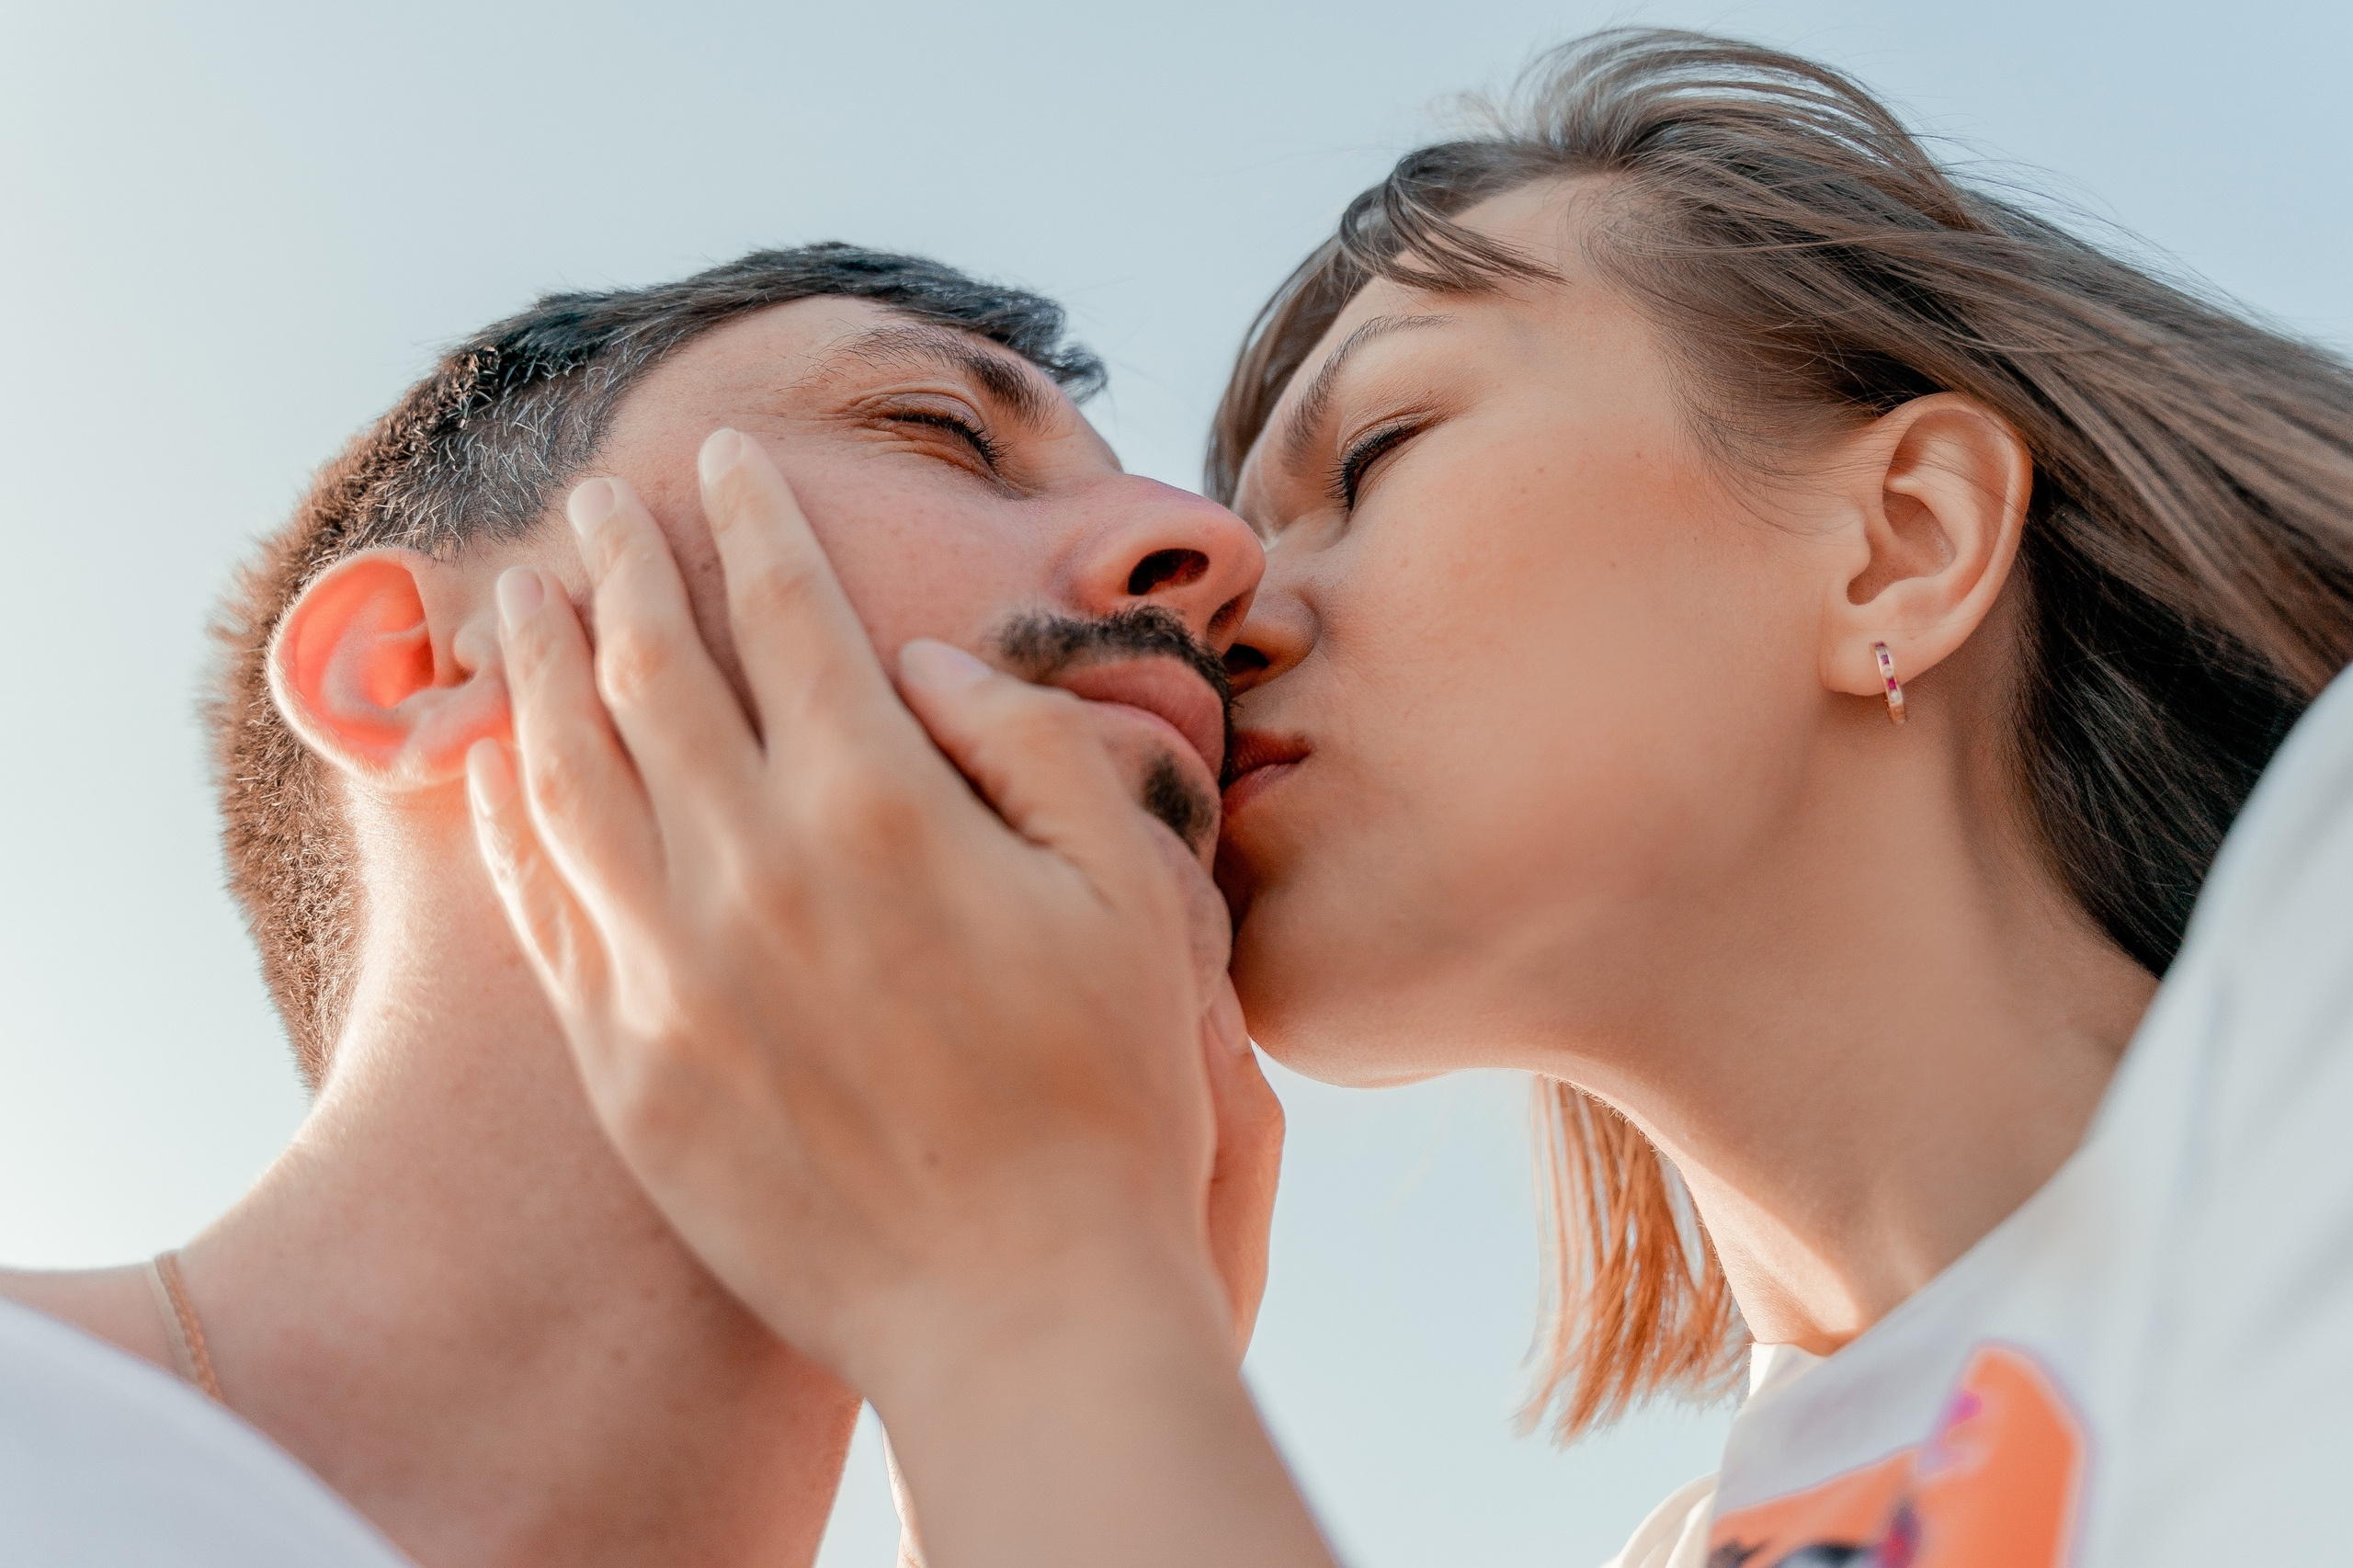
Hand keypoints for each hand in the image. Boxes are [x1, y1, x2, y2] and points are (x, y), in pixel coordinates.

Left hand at [470, 429, 1326, 1567]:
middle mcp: (751, 867)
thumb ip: (1027, 746)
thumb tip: (924, 666)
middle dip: (621, 561)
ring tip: (518, 594)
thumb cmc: (1105, 1094)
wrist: (1022, 1304)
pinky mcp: (627, 1063)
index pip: (790, 614)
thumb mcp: (1126, 890)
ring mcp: (669, 967)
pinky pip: (543, 904)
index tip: (724, 458)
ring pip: (567, 773)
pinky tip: (503, 766)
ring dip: (536, 667)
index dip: (752, 518)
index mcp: (880, 807)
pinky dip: (512, 816)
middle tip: (597, 497)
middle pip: (653, 668)